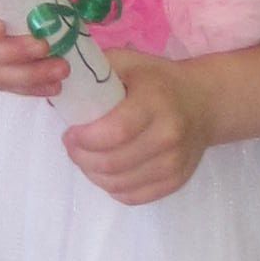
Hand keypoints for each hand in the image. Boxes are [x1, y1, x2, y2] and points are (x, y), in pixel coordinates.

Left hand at [62, 50, 214, 204]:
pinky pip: (132, 197)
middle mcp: (168, 135)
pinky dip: (112, 187)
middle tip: (73, 146)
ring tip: (87, 158)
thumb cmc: (158, 81)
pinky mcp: (176, 181)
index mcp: (155, 102)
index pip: (115, 131)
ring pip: (118, 184)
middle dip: (81, 157)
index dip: (84, 138)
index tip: (70, 132)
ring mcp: (175, 163)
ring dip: (93, 174)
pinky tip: (107, 171)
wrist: (203, 102)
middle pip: (112, 163)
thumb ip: (93, 72)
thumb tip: (56, 90)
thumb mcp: (128, 63)